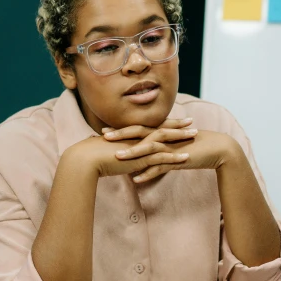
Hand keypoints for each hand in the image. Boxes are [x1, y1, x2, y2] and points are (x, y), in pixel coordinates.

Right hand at [65, 118, 197, 177]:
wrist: (85, 159)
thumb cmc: (91, 156)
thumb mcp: (107, 151)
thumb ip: (115, 151)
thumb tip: (117, 154)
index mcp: (130, 135)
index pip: (150, 127)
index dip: (163, 124)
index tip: (174, 121)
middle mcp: (136, 138)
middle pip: (161, 129)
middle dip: (178, 126)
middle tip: (192, 122)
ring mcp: (139, 147)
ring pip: (165, 140)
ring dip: (181, 138)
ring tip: (195, 136)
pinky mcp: (139, 158)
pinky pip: (161, 157)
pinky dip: (174, 157)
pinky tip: (186, 157)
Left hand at [113, 130, 241, 182]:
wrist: (218, 149)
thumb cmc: (196, 147)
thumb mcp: (175, 146)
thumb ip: (161, 148)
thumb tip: (147, 156)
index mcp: (163, 132)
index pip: (139, 128)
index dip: (122, 129)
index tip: (105, 131)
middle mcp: (166, 137)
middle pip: (140, 133)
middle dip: (121, 135)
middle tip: (103, 136)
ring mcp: (172, 147)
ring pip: (149, 148)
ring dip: (132, 153)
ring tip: (116, 157)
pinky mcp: (179, 159)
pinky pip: (161, 166)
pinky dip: (148, 173)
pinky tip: (136, 180)